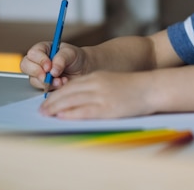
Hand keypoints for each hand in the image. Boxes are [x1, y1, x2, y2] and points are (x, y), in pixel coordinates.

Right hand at [20, 41, 87, 90]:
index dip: (39, 60)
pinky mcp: (44, 85)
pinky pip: (42, 89)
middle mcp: (38, 62)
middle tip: (48, 76)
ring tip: (61, 80)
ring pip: (33, 80)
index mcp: (43, 49)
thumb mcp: (70, 53)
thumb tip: (52, 71)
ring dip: (47, 82)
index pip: (33, 53)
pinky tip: (61, 84)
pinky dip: (52, 88)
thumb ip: (61, 59)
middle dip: (37, 73)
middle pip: (26, 66)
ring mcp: (40, 74)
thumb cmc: (76, 57)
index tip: (49, 66)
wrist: (84, 69)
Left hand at [38, 70, 154, 119]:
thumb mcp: (111, 81)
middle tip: (41, 109)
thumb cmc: (134, 87)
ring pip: (72, 100)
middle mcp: (96, 84)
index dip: (56, 93)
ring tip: (46, 114)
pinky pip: (84, 111)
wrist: (151, 88)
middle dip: (52, 101)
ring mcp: (101, 96)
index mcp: (97, 77)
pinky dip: (70, 113)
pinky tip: (62, 116)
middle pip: (68, 92)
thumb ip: (96, 87)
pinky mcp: (107, 107)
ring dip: (56, 107)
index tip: (48, 101)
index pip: (71, 85)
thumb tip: (80, 98)